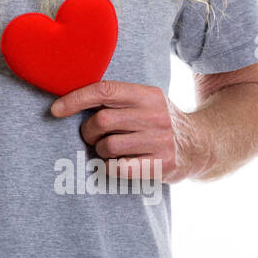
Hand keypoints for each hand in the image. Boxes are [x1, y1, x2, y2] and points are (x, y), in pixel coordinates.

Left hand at [48, 80, 203, 182]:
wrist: (203, 146)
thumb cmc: (160, 122)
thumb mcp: (146, 101)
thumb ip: (118, 99)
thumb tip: (70, 100)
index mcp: (148, 94)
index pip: (104, 91)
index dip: (75, 99)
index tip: (55, 110)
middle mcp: (156, 115)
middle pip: (102, 121)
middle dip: (88, 132)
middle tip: (93, 137)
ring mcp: (161, 140)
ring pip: (108, 146)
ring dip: (101, 151)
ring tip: (110, 151)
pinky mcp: (163, 164)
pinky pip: (119, 167)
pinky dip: (110, 167)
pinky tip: (117, 164)